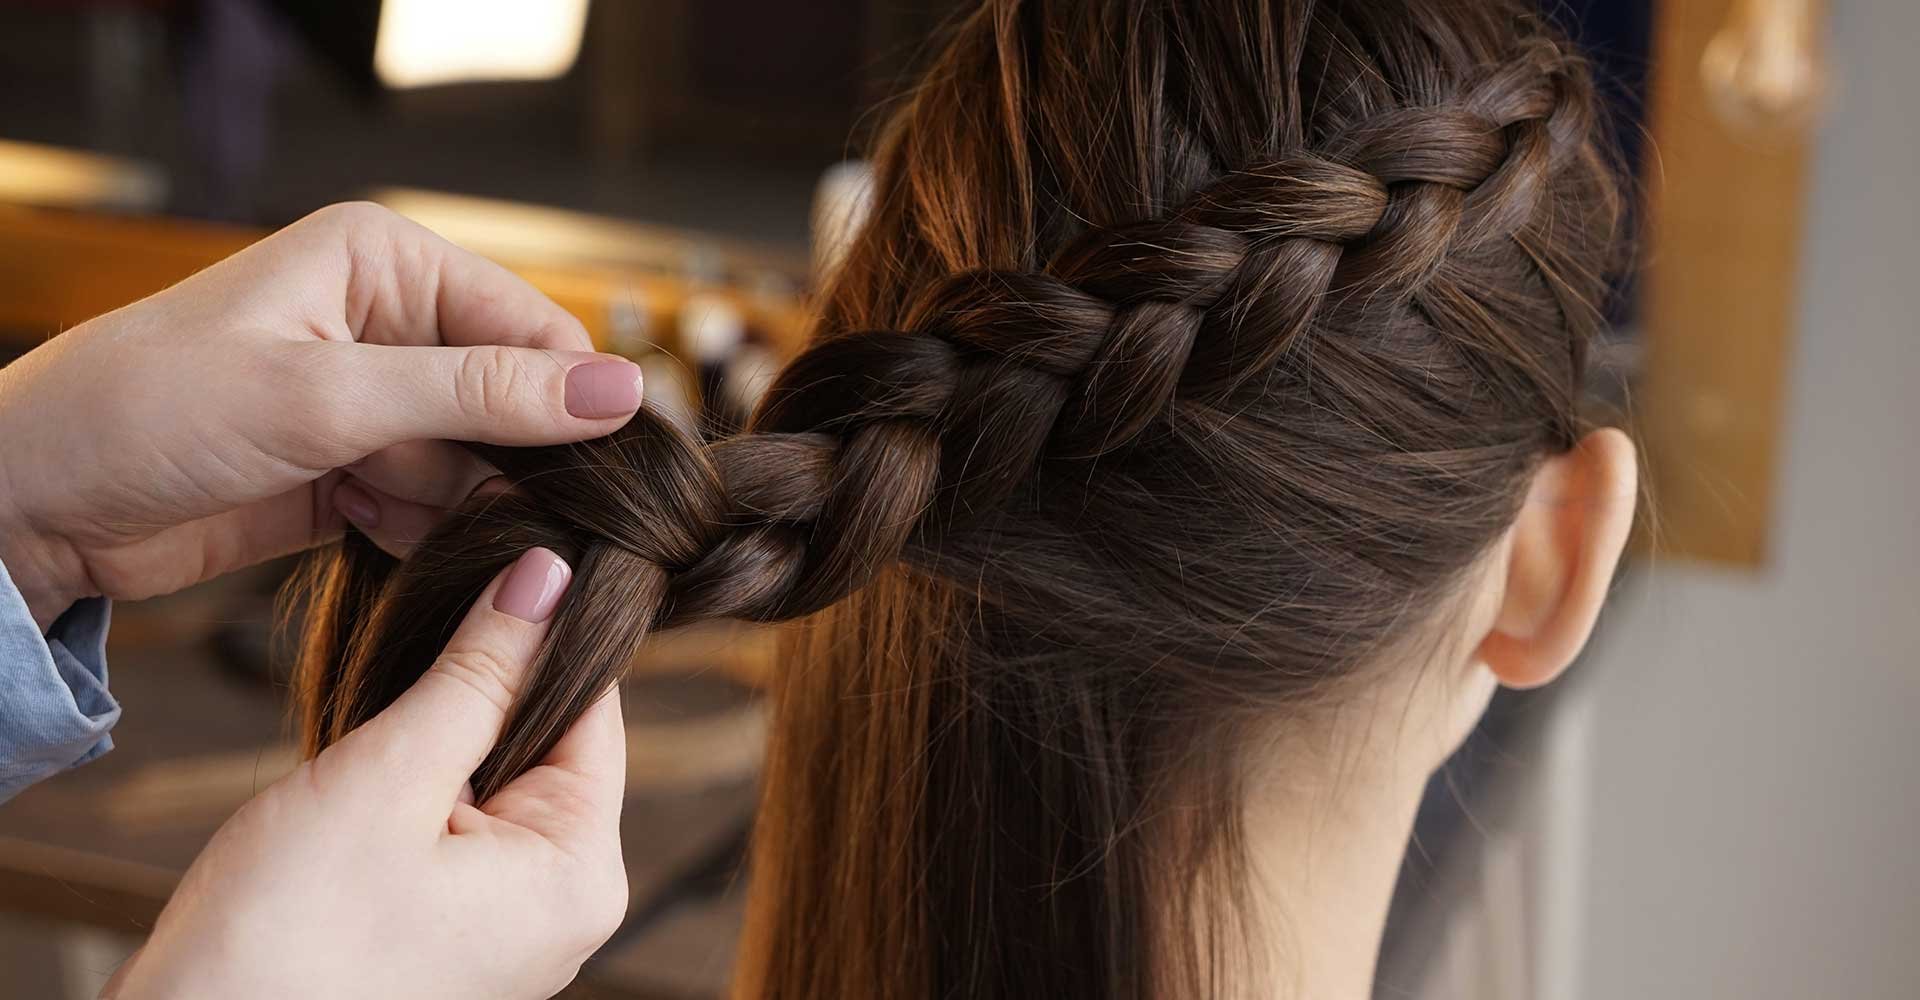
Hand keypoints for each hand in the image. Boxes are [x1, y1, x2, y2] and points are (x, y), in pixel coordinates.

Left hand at [0, 202, 643, 628]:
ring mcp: (372, 402)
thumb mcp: (326, 396)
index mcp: (385, 261)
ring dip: (459, 504)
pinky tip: (366, 530)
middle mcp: (388, 322)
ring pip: (479, 463)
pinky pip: (435, 506)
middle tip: (497, 510)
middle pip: (514, 400)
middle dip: (508, 460)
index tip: (607, 473)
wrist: (31, 504)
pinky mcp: (354, 471)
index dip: (573, 400)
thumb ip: (480, 395)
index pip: (531, 327)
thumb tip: (620, 392)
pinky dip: (421, 531)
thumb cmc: (148, 412)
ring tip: (388, 510)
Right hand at [103, 547, 628, 999]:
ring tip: (366, 751)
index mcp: (580, 872)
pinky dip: (408, 797)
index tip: (494, 564)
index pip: (594, 708)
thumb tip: (550, 578)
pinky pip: (452, 832)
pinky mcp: (451, 937)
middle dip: (474, 694)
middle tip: (400, 662)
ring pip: (490, 781)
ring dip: (431, 746)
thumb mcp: (387, 780)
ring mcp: (507, 929)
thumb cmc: (281, 942)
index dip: (542, 629)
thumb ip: (477, 673)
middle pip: (545, 743)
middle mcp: (563, 908)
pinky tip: (351, 803)